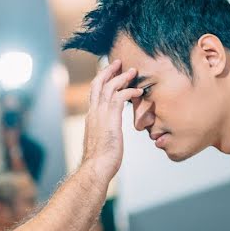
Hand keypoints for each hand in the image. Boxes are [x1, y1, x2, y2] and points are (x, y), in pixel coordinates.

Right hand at [81, 60, 141, 183]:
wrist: (96, 168)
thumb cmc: (100, 161)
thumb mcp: (101, 142)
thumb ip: (103, 134)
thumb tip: (107, 136)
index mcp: (91, 117)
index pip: (94, 92)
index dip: (101, 81)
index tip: (109, 73)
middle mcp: (94, 113)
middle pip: (98, 83)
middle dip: (108, 71)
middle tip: (118, 62)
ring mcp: (101, 115)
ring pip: (109, 87)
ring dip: (122, 77)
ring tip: (133, 72)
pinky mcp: (111, 119)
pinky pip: (120, 97)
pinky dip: (130, 92)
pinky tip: (139, 92)